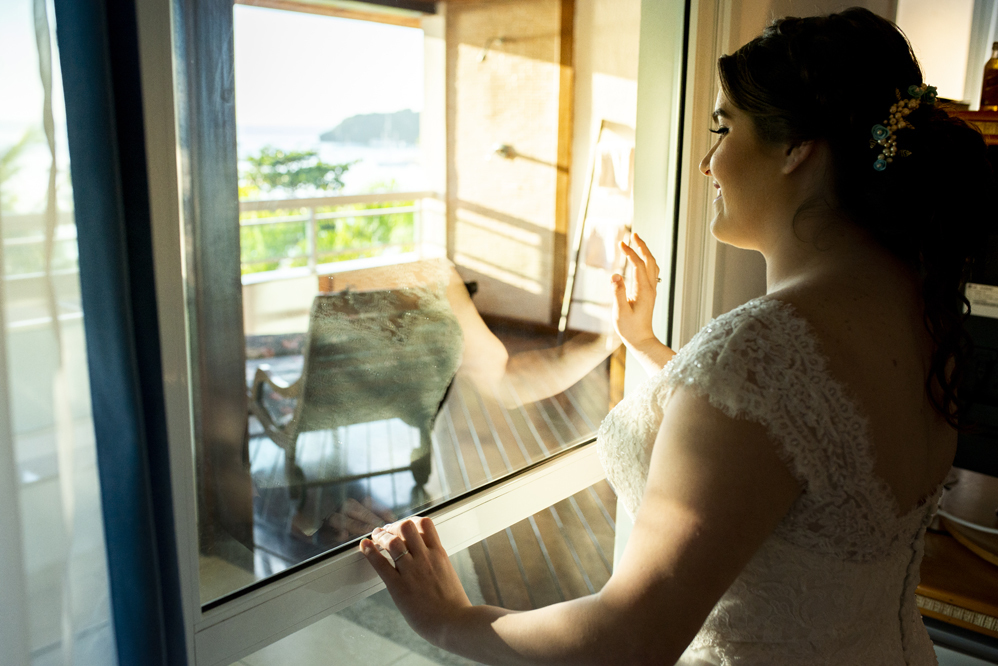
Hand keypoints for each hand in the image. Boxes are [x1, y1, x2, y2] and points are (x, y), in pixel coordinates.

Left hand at [360, 517, 471, 646]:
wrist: (455, 623)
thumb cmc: (455, 604)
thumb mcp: (449, 574)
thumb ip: (437, 563)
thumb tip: (430, 560)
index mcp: (439, 554)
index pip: (424, 523)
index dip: (411, 521)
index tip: (404, 527)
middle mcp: (425, 558)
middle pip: (406, 526)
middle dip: (394, 526)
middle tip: (388, 532)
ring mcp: (412, 571)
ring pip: (392, 541)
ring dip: (381, 536)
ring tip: (376, 538)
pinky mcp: (399, 587)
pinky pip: (381, 564)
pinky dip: (370, 552)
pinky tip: (365, 546)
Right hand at [612, 232, 659, 351]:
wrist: (641, 339)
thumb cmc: (629, 328)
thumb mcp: (620, 312)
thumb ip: (618, 293)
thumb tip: (615, 275)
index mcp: (643, 290)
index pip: (638, 265)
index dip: (630, 253)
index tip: (621, 243)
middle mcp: (650, 288)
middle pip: (649, 261)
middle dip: (642, 246)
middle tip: (633, 234)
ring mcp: (651, 290)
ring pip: (652, 265)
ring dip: (645, 252)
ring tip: (637, 242)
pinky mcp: (649, 293)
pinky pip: (651, 272)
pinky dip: (646, 261)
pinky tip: (640, 260)